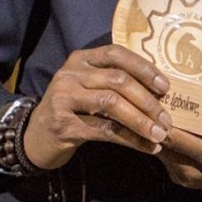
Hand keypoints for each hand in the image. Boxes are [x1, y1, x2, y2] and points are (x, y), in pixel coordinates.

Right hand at [23, 45, 171, 169]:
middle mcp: (70, 74)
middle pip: (118, 81)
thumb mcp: (90, 87)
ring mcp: (63, 98)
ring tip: (159, 134)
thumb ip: (116, 82)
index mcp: (81, 59)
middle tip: (166, 119)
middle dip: (147, 101)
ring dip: (141, 121)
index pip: (116, 54)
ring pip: (112, 104)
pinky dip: (130, 139)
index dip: (144, 68)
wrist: (35, 136)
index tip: (165, 87)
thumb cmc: (74, 108)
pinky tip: (146, 147)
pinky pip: (105, 130)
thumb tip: (162, 92)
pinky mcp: (63, 125)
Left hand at [157, 103, 201, 196]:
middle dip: (155, 119)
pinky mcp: (180, 178)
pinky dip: (155, 140)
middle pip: (164, 142)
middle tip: (149, 93)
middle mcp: (195, 170)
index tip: (160, 94)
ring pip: (158, 150)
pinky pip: (161, 157)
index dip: (167, 117)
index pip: (181, 137)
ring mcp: (185, 176)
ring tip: (150, 103)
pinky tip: (155, 121)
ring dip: (153, 129)